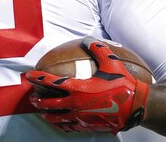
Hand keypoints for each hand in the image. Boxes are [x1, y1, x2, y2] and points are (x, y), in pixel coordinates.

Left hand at [26, 37, 148, 133]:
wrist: (136, 106)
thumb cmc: (123, 84)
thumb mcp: (111, 62)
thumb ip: (98, 49)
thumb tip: (87, 39)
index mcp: (79, 89)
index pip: (53, 82)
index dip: (39, 78)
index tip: (29, 75)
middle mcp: (76, 104)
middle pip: (50, 104)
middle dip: (38, 101)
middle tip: (31, 98)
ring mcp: (81, 118)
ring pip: (58, 118)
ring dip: (47, 115)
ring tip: (41, 113)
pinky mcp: (88, 126)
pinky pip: (70, 126)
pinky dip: (62, 124)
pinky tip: (60, 123)